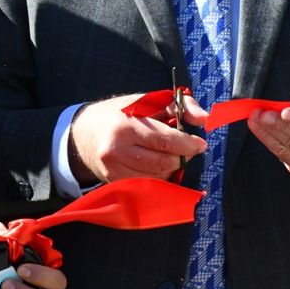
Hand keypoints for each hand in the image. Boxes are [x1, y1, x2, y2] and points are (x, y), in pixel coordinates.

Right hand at [70, 92, 205, 185]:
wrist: (85, 133)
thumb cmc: (121, 113)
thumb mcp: (148, 101)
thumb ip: (180, 105)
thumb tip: (205, 118)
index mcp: (126, 125)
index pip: (164, 140)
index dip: (187, 144)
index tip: (200, 144)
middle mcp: (117, 150)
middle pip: (162, 162)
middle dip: (181, 157)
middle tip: (187, 149)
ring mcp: (113, 170)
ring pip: (157, 178)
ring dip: (171, 168)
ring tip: (171, 155)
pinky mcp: (114, 183)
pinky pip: (146, 187)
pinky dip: (159, 178)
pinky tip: (159, 166)